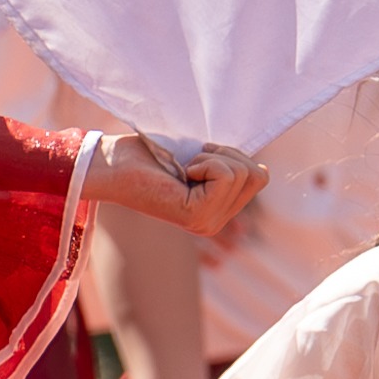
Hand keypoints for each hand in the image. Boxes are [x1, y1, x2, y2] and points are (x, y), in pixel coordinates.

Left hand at [88, 134, 266, 239]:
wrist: (114, 164)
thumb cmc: (149, 155)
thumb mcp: (202, 159)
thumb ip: (231, 166)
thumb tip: (265, 169)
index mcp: (217, 212)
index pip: (260, 177)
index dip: (234, 156)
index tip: (199, 159)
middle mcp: (214, 224)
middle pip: (256, 175)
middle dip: (226, 155)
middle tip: (190, 162)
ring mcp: (207, 223)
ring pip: (242, 173)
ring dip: (212, 158)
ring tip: (183, 168)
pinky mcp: (196, 214)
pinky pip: (225, 174)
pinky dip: (204, 162)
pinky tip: (179, 173)